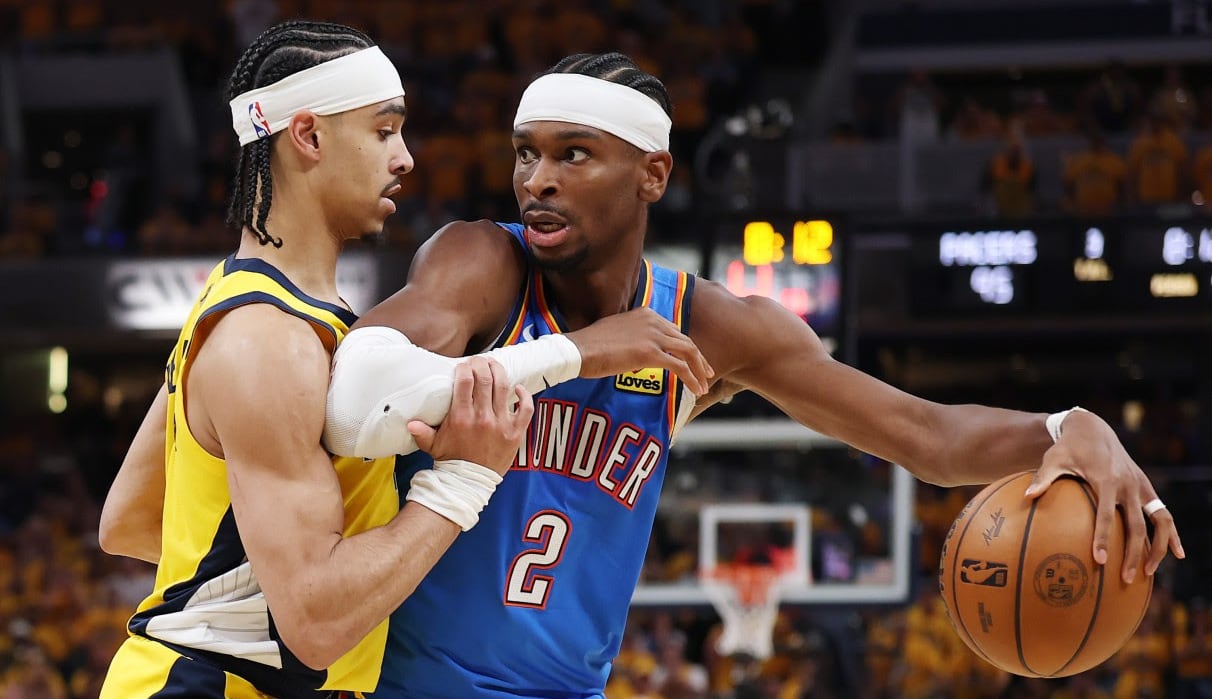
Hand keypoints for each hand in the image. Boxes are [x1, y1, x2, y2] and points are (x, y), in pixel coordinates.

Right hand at [407, 357, 533, 475]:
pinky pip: (526, 409)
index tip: (463, 365)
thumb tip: (410, 422)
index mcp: (461, 417)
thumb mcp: (432, 445)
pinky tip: (518, 388)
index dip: (465, 368)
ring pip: (504, 387)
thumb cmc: (451, 460)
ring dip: (499, 371)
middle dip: (481, 364)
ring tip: (494, 366)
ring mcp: (501, 424)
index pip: (465, 381)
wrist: (469, 483)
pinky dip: (524, 395)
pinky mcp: (515, 432)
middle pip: (485, 378)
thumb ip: (421, 432)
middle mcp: (482, 418)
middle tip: (479, 361)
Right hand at [565, 308, 713, 395]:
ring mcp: (653, 336)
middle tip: (707, 373)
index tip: (693, 360)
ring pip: (688, 352)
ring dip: (700, 369)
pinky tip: (696, 390)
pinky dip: (692, 378)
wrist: (578, 350)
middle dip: (699, 358)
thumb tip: (637, 353)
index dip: (686, 347)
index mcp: (645, 313)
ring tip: (705, 384)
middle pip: (685, 340)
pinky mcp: (651, 353)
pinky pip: (679, 367)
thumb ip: (632, 337)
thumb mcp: (615, 332)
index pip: (674, 330)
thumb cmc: (589, 345)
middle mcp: (653, 321)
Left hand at [1025, 410, 1183, 582]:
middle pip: (1136, 526)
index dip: (1103, 538)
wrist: (1093, 429)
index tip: (1099, 560)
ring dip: (1158, 547)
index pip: (1106, 515)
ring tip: (1149, 573)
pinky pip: (1163, 513)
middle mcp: (1128, 485)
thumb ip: (1042, 479)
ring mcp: (1141, 486)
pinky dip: (1173, 533)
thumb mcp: (1053, 459)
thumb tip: (1027, 496)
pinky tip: (1178, 554)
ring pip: (1159, 521)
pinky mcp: (1146, 487)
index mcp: (1106, 480)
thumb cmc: (1068, 447)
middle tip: (1123, 579)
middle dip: (1132, 553)